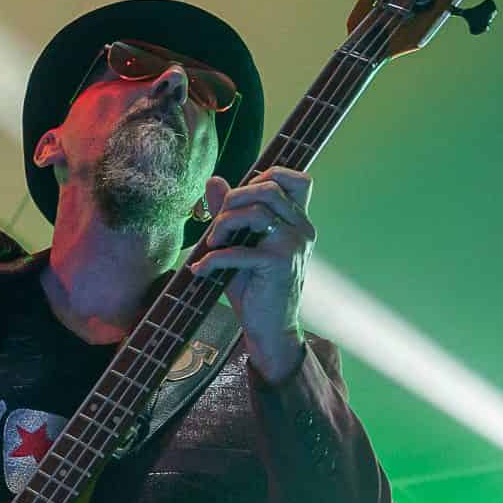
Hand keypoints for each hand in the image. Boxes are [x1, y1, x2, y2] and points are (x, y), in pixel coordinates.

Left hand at [189, 167, 314, 380]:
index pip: (298, 180)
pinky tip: (200, 269)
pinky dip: (213, 259)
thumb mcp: (238, 244)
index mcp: (296, 221)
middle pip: (268, 188)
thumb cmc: (254, 286)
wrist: (269, 327)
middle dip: (233, 200)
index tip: (240, 197)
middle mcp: (301, 228)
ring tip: (211, 245)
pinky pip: (239, 250)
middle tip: (217, 226)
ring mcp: (293, 245)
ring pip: (256, 212)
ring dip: (223, 225)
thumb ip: (228, 213)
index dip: (269, 175)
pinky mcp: (279, 264)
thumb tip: (214, 180)